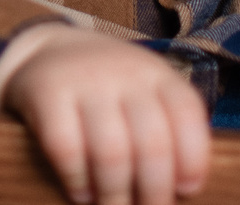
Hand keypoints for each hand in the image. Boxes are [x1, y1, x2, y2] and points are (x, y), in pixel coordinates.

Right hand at [0, 28, 210, 202]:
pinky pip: (66, 148)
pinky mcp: (46, 92)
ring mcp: (84, 80)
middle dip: (155, 190)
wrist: (48, 49)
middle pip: (152, 142)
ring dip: (116, 193)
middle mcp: (124, 72)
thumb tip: (182, 191)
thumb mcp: (144, 92)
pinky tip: (82, 193)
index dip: (193, 159)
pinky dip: (78, 179)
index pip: (187, 114)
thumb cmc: (109, 89)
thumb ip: (166, 131)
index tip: (186, 190)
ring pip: (111, 151)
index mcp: (156, 74)